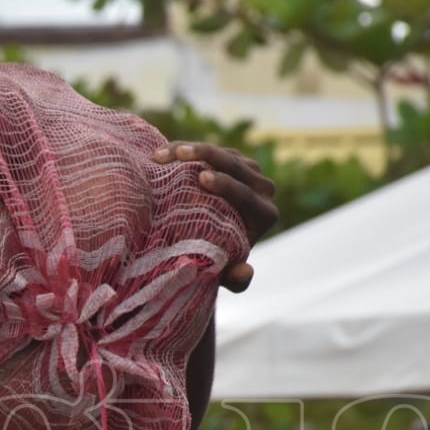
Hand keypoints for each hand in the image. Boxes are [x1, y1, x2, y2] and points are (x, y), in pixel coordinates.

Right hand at [154, 142, 278, 292]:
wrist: (208, 244)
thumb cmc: (215, 262)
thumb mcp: (222, 275)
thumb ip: (235, 280)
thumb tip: (243, 272)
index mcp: (266, 215)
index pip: (248, 195)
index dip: (227, 185)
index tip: (202, 178)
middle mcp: (264, 190)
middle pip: (237, 166)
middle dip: (208, 156)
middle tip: (180, 155)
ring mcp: (252, 172)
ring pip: (224, 153)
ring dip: (192, 149)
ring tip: (163, 153)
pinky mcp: (237, 161)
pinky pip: (215, 149)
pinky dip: (188, 149)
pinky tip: (164, 153)